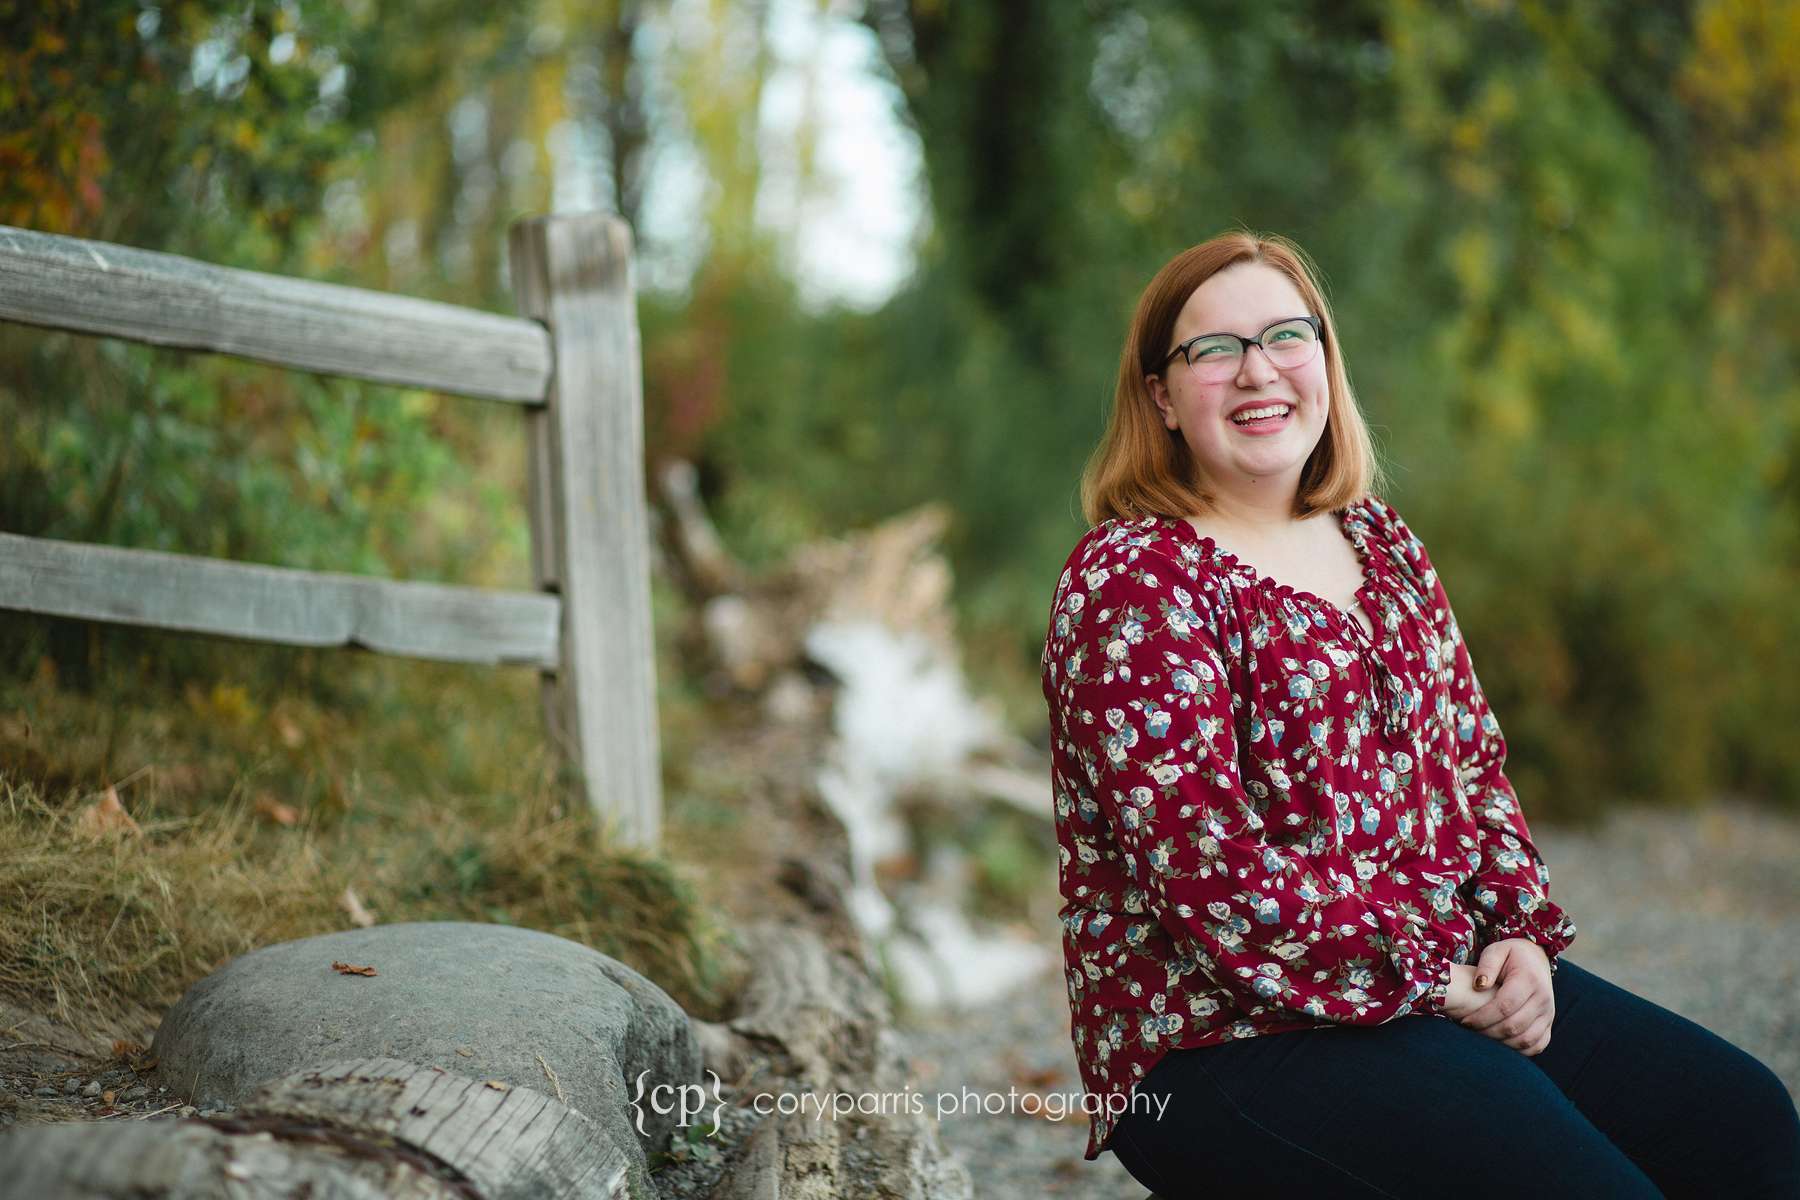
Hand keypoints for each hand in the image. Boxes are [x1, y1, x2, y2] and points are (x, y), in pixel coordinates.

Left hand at [1455, 938, 1555, 1055]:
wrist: (1536, 958)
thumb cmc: (1510, 955)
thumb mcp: (1496, 951)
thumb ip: (1486, 965)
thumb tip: (1479, 986)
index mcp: (1529, 979)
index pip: (1505, 1006)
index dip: (1482, 1017)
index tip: (1465, 1021)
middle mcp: (1543, 999)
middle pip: (1514, 1026)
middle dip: (1488, 1032)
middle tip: (1469, 1031)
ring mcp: (1549, 1014)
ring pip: (1526, 1039)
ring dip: (1501, 1044)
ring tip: (1481, 1038)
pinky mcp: (1549, 1024)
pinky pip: (1537, 1045)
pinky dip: (1518, 1050)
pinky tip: (1499, 1044)